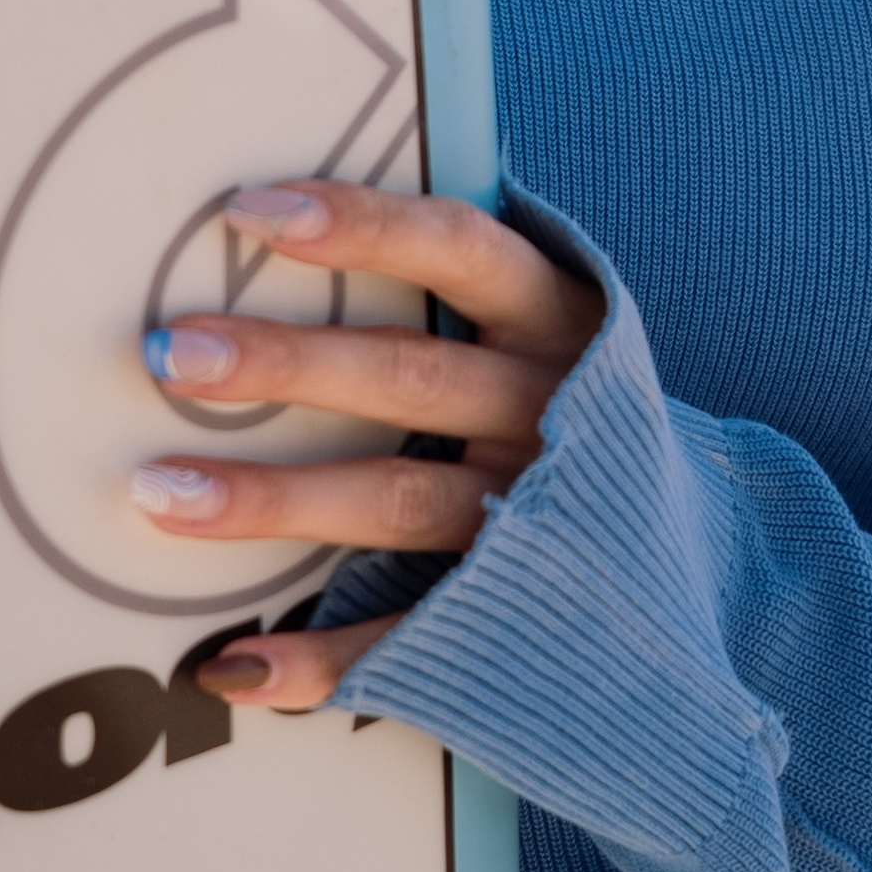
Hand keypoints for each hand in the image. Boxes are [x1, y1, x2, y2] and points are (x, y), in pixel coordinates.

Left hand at [127, 178, 600, 710]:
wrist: (711, 573)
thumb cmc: (582, 423)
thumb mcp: (556, 338)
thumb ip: (462, 286)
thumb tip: (283, 224)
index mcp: (564, 325)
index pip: (462, 251)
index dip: (362, 227)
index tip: (253, 211)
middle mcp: (554, 414)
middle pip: (411, 378)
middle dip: (288, 363)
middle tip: (173, 354)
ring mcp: (536, 520)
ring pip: (398, 499)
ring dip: (273, 501)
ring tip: (160, 495)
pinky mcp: (514, 617)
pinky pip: (409, 638)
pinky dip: (321, 659)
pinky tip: (234, 661)